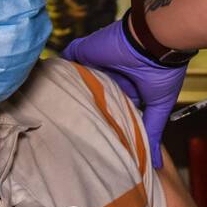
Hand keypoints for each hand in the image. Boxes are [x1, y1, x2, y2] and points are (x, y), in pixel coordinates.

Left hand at [62, 17, 186, 168]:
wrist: (154, 41)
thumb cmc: (162, 71)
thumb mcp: (158, 106)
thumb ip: (152, 132)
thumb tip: (156, 165)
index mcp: (126, 86)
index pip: (108, 106)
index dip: (100, 119)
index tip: (89, 139)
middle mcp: (109, 75)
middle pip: (88, 94)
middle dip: (78, 109)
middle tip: (63, 133)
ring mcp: (94, 63)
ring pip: (74, 79)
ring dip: (65, 91)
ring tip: (49, 116)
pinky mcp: (82, 52)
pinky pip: (63, 61)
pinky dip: (55, 72)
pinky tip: (45, 89)